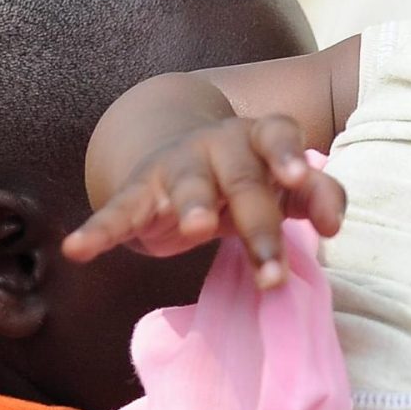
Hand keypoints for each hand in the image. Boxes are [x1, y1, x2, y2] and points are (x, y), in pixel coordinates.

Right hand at [61, 116, 344, 287]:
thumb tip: (333, 225)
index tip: (297, 177)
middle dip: (257, 225)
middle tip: (271, 274)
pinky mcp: (138, 190)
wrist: (173, 148)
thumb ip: (315, 195)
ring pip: (187, 183)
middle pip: (241, 178)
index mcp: (256, 136)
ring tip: (196, 229)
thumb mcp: (279, 184)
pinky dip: (99, 230)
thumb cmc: (243, 177)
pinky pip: (119, 210)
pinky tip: (77, 250)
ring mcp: (175, 165)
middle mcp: (217, 143)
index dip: (287, 155)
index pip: (277, 135)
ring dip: (193, 205)